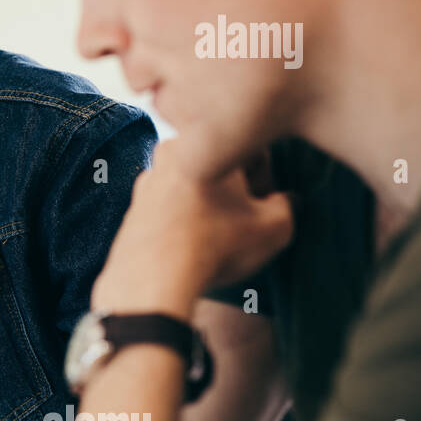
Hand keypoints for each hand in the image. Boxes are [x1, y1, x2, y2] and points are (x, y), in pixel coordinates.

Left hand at [92, 141, 293, 316]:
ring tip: (217, 235)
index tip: (265, 205)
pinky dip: (183, 220)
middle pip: (216, 166)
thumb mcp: (273, 228)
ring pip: (192, 186)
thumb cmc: (216, 245)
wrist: (152, 279)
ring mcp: (146, 180)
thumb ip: (288, 206)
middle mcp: (169, 152)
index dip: (266, 179)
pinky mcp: (133, 207)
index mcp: (205, 142)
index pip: (249, 148)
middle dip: (234, 189)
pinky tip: (192, 244)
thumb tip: (287, 201)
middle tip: (244, 220)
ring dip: (208, 204)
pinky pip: (169, 207)